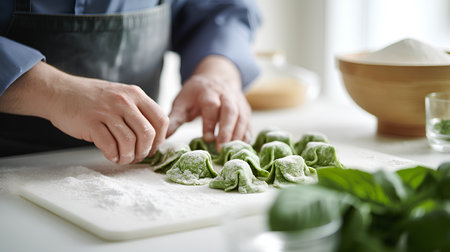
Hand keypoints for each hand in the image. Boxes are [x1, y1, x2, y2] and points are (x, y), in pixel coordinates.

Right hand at [0, 62, 168, 163]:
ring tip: (123, 158)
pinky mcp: (91, 123)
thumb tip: (154, 138)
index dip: (160, 139)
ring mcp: (107, 111)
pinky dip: (113, 155)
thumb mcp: (121, 95)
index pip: (161, 119)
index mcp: (135, 94)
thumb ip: (138, 111)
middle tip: (137, 157)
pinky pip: (110, 146)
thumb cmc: (92, 98)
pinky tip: (110, 155)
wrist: (59, 92)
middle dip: (144, 151)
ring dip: (128, 156)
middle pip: (148, 134)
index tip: (153, 148)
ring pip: (129, 142)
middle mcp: (124, 101)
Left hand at [167, 56, 251, 149]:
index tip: (207, 138)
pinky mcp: (245, 109)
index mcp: (208, 92)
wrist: (215, 77)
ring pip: (242, 117)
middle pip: (230, 111)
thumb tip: (163, 136)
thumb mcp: (182, 101)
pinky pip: (248, 122)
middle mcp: (226, 95)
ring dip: (237, 134)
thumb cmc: (196, 94)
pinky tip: (241, 146)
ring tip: (231, 150)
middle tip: (221, 148)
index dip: (210, 122)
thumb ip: (175, 118)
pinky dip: (246, 134)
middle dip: (226, 129)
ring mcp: (238, 102)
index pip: (211, 106)